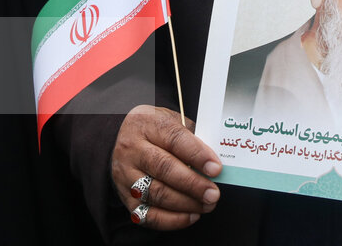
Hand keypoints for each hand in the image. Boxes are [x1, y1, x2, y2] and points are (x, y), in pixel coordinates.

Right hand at [110, 105, 222, 229]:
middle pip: (164, 168)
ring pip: (156, 193)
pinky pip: (147, 215)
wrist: (125, 138)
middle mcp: (132, 149)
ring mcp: (125, 175)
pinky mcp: (125, 197)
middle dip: (193, 184)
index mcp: (146, 124)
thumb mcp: (172, 120)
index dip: (197, 155)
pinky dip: (172, 219)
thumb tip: (214, 163)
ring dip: (186, 203)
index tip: (216, 169)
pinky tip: (191, 216)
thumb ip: (192, 138)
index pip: (174, 139)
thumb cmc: (156, 130)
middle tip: (213, 193)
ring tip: (207, 205)